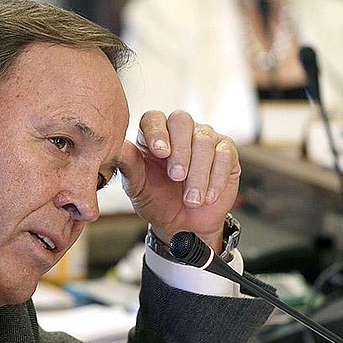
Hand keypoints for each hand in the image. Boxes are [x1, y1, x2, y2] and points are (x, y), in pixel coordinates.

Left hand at [119, 110, 239, 251]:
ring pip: (204, 141)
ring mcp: (205, 138)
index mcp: (153, 135)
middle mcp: (179, 131)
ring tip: (191, 199)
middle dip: (180, 150)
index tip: (160, 152)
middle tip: (176, 176)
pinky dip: (215, 178)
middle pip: (181, 121)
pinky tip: (207, 197)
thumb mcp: (137, 187)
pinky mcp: (226, 152)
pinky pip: (224, 155)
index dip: (157, 132)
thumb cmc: (157, 201)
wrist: (181, 224)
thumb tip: (116, 148)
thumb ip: (128, 166)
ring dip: (197, 173)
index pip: (154, 118)